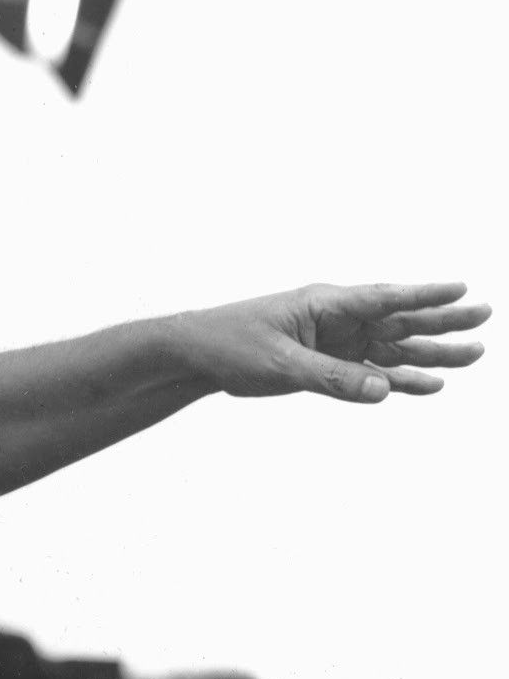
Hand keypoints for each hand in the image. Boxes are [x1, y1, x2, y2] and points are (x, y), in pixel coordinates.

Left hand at [179, 282, 489, 401]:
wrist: (198, 356)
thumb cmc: (231, 346)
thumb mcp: (280, 363)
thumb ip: (331, 377)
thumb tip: (384, 390)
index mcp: (325, 304)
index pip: (382, 298)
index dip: (422, 295)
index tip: (460, 287)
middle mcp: (336, 319)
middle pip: (398, 320)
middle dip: (442, 320)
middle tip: (485, 315)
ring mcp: (334, 341)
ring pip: (392, 348)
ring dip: (430, 354)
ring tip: (474, 354)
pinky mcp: (327, 364)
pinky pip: (371, 372)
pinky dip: (399, 380)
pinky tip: (430, 386)